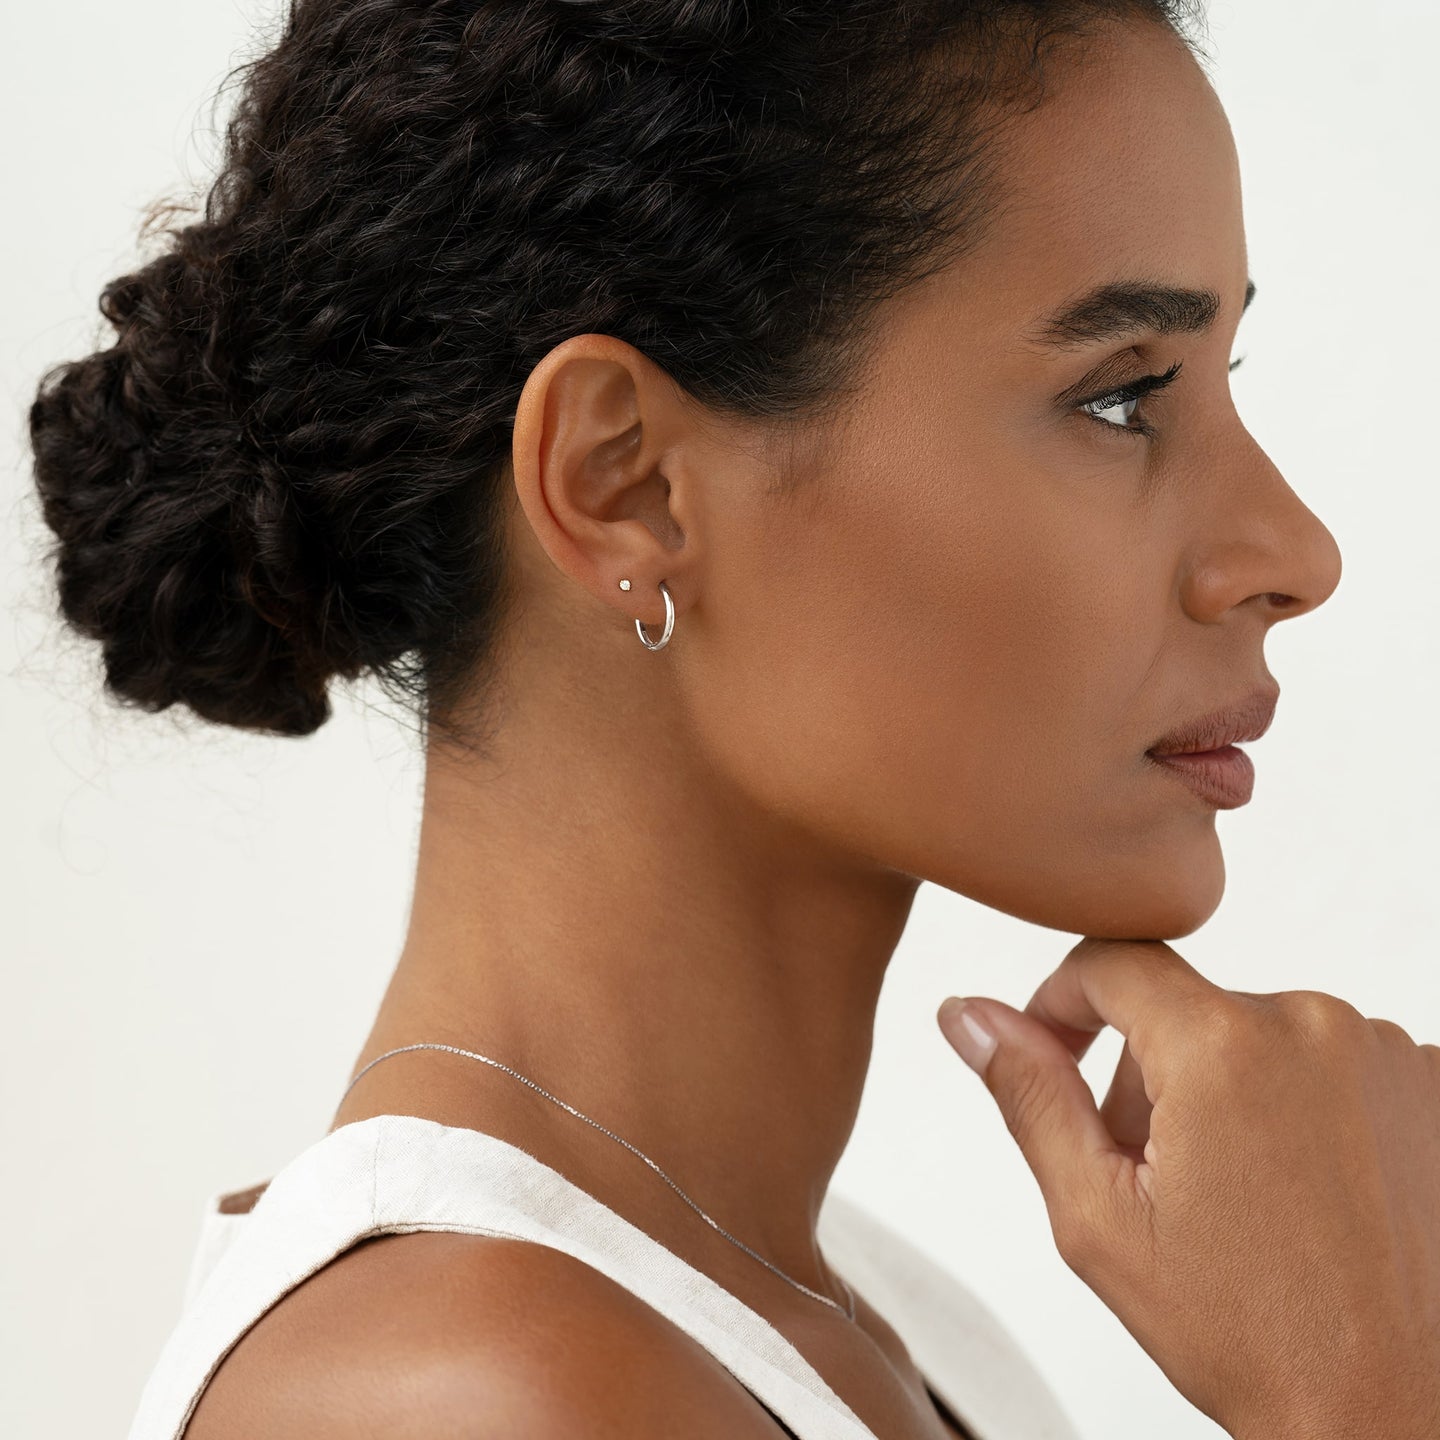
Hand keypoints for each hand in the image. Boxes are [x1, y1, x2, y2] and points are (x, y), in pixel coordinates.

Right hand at [937, 937, 1439, 1438]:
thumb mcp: (1099, 1215)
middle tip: (1154, 1177)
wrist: (1392, 1409)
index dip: (1063, 1003)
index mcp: (1223, 1047)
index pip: (1112, 960)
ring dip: (1226, 1091)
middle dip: (1149, 1075)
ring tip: (1237, 1196)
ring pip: (1257, 1034)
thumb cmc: (1252, 1332)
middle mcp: (1316, 1025)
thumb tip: (969, 1016)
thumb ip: (1030, 1094)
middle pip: (1185, 1008)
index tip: (1057, 1056)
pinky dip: (1300, 1106)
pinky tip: (1302, 1190)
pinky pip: (1329, 1061)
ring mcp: (1387, 1053)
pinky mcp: (1433, 1081)